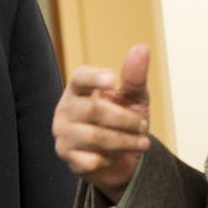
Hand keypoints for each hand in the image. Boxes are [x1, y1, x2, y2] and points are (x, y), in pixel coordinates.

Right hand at [52, 44, 152, 202]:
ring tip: (141, 143)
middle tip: (143, 126)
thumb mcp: (133, 98)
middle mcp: (66, 108)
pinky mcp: (66, 156)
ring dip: (124, 141)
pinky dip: (109, 159)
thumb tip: (141, 48)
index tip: (113, 80)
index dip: (94, 77)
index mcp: (79, 89)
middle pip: (94, 110)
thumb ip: (134, 77)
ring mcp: (63, 133)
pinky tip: (115, 156)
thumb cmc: (122, 122)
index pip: (80, 77)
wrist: (118, 159)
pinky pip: (89, 159)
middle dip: (125, 120)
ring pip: (94, 137)